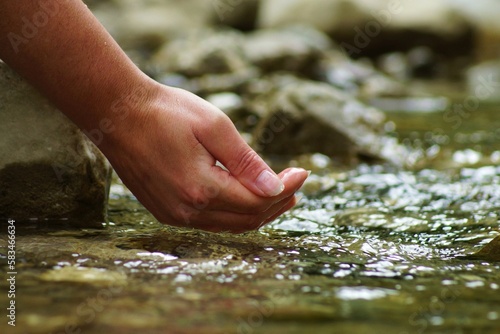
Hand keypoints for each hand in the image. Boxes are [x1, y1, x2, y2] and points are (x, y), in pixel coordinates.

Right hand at [102, 83, 308, 232]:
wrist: (117, 114)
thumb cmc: (166, 112)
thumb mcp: (214, 127)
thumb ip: (246, 162)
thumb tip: (276, 188)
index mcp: (201, 188)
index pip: (257, 200)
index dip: (285, 189)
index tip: (303, 172)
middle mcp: (187, 210)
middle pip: (247, 219)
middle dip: (276, 204)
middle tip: (295, 186)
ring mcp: (175, 215)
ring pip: (229, 224)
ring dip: (257, 211)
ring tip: (278, 196)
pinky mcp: (166, 212)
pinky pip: (210, 222)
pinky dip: (233, 213)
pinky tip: (243, 198)